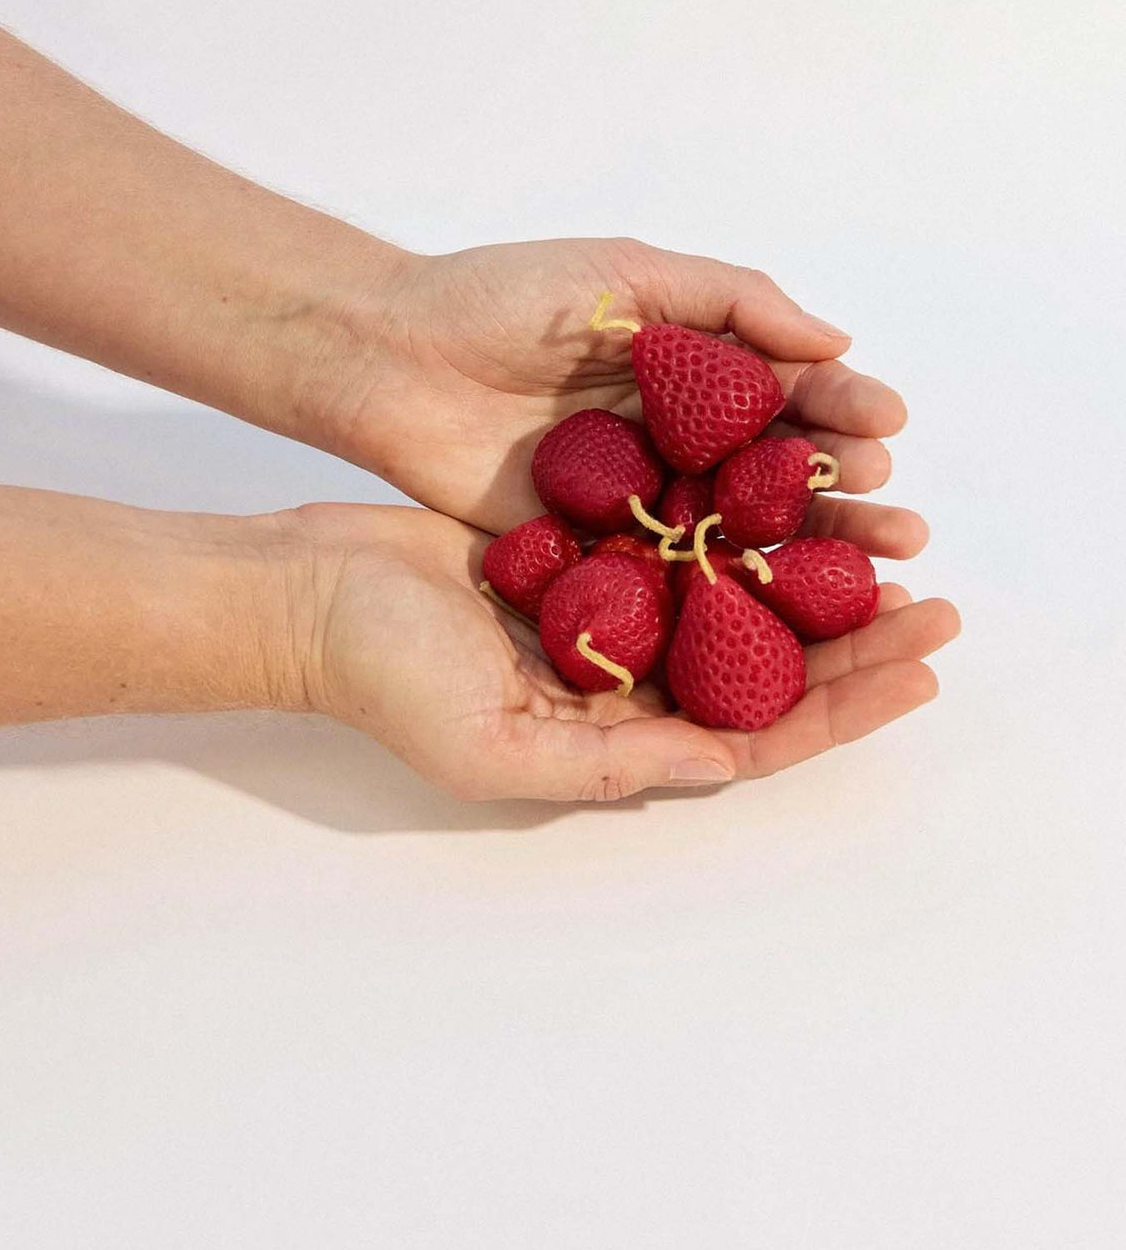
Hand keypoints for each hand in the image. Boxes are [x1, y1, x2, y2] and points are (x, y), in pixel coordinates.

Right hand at [282, 504, 957, 801]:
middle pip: (771, 665)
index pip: (759, 733)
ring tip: (884, 534)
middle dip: (859, 637)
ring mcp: (612, 611)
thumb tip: (727, 765)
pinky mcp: (589, 546)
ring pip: (741, 596)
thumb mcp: (490, 743)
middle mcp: (629, 679)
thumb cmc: (384, 676)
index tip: (919, 667)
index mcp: (619, 737)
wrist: (312, 590)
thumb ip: (611, 761)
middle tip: (937, 598)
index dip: (846, 704)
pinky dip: (742, 517)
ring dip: (814, 571)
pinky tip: (792, 484)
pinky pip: (686, 533)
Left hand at [332, 238, 928, 562]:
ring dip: (811, 552)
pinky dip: (726, 588)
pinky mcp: (593, 545)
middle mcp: (676, 433)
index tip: (885, 426)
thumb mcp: (622, 273)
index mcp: (691, 364)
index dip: (841, 407)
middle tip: (899, 523)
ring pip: (740, 528)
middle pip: (779, 470)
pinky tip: (778, 607)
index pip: (788, 390)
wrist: (390, 358)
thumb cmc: (498, 299)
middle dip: (845, 494)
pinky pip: (671, 571)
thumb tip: (834, 337)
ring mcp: (638, 494)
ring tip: (875, 570)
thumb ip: (727, 300)